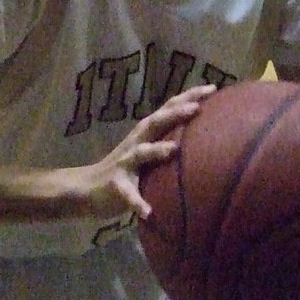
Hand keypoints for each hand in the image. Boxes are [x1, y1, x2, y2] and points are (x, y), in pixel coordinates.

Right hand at [78, 85, 216, 219]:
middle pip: (156, 123)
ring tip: (173, 150)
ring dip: (156, 150)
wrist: (87, 188)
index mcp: (146, 133)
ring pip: (141, 153)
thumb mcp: (147, 149)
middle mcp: (136, 142)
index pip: (169, 109)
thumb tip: (205, 135)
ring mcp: (125, 163)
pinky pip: (128, 194)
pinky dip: (137, 202)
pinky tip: (148, 212)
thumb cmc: (127, 167)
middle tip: (196, 108)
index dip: (188, 96)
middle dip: (175, 113)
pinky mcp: (117, 186)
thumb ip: (168, 139)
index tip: (212, 87)